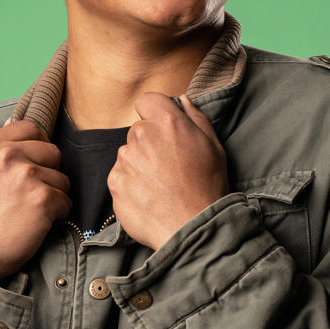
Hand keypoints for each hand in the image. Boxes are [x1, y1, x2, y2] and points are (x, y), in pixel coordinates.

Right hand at [0, 121, 70, 282]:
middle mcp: (7, 155)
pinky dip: (58, 214)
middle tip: (32, 194)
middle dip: (50, 172)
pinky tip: (37, 223)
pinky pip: (66, 200)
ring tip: (31, 211)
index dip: (39, 145)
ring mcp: (26, 175)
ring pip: (63, 178)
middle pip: (53, 151)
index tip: (35, 163)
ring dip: (54, 195)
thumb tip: (14, 125)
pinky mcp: (42, 198)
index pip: (32, 128)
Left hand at [107, 93, 228, 250]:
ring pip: (128, 154)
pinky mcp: (115, 182)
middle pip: (138, 130)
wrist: (193, 228)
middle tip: (168, 166)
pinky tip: (149, 197)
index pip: (147, 100)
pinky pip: (120, 176)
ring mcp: (126, 160)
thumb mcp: (214, 147)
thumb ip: (196, 118)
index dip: (154, 113)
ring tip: (160, 185)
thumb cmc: (208, 187)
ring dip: (139, 164)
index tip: (162, 129)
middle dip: (149, 143)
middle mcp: (142, 136)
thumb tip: (182, 100)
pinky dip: (130, 184)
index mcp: (168, 122)